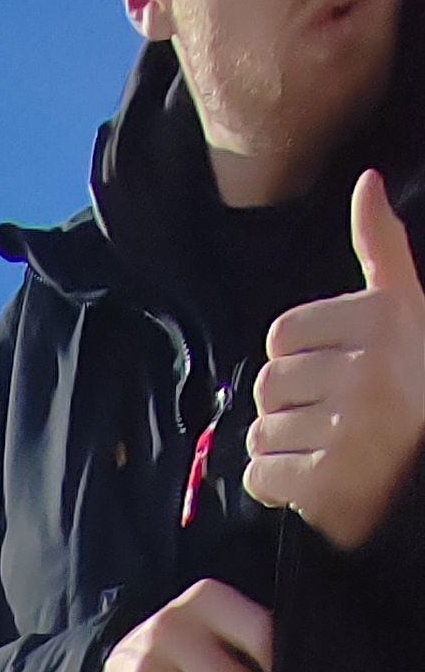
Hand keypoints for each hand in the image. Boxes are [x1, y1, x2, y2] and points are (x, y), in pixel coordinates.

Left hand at [247, 172, 424, 553]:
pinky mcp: (327, 482)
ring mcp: (348, 427)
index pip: (281, 336)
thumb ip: (381, 248)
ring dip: (284, 449)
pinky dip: (277, 490)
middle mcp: (367, 370)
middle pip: (269, 383)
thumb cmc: (413, 390)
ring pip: (262, 431)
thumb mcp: (406, 312)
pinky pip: (261, 476)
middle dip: (291, 407)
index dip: (301, 362)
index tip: (337, 380)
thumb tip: (367, 181)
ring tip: (327, 454)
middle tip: (333, 424)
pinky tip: (313, 487)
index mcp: (380, 320)